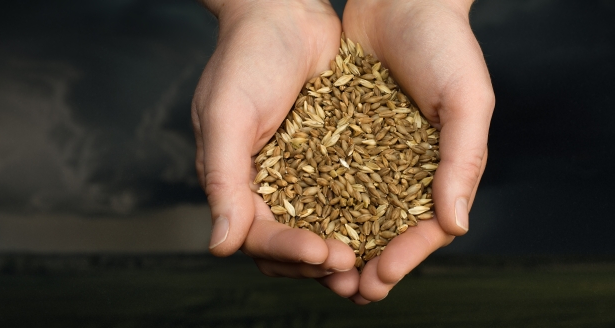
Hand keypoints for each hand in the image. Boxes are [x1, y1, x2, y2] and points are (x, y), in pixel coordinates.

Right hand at [192, 0, 359, 298]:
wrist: (285, 12)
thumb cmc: (246, 58)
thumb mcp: (227, 117)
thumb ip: (224, 182)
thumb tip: (220, 249)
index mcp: (237, 184)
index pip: (261, 237)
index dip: (293, 253)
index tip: (328, 255)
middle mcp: (270, 186)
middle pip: (294, 245)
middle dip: (323, 265)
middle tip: (359, 276)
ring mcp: (303, 173)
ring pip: (326, 228)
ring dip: (350, 251)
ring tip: (378, 268)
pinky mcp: (334, 156)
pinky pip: (351, 195)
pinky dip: (367, 215)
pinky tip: (394, 224)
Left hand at [342, 0, 494, 302]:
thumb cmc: (445, 44)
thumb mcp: (466, 100)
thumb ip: (462, 161)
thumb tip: (456, 226)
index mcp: (443, 169)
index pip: (425, 228)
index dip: (404, 258)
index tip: (377, 280)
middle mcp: (408, 169)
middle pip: (387, 230)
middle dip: (367, 263)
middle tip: (345, 291)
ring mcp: (373, 155)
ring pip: (353, 212)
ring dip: (338, 243)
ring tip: (317, 269)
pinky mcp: (341, 136)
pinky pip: (326, 176)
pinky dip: (314, 202)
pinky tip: (294, 222)